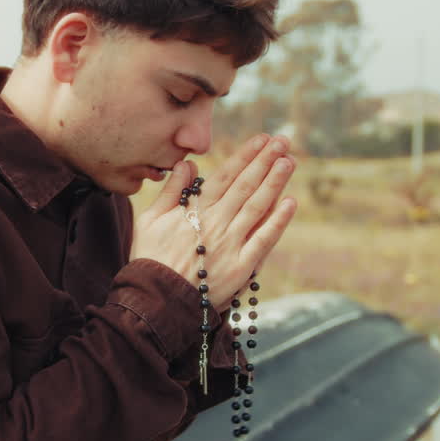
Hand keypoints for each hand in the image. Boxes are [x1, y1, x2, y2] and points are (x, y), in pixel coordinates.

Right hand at [130, 134, 296, 309]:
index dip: (245, 155)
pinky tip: (290, 203)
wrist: (156, 301)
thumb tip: (187, 163)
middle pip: (246, 186)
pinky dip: (278, 221)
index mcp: (195, 210)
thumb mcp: (149, 220)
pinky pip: (264, 240)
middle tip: (283, 141)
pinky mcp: (242, 268)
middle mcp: (216, 223)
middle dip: (265, 161)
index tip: (262, 139)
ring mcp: (231, 245)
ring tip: (289, 161)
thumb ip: (171, 191)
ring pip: (257, 207)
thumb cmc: (150, 259)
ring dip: (275, 182)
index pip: (226, 176)